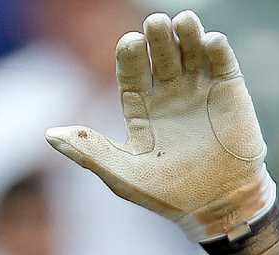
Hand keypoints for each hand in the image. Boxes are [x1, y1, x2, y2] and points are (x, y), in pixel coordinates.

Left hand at [46, 10, 276, 242]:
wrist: (219, 206)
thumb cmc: (168, 195)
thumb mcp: (124, 177)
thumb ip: (89, 152)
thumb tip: (49, 135)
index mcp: (140, 105)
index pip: (130, 67)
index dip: (130, 53)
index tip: (131, 43)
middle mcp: (168, 91)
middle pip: (159, 51)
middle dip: (157, 36)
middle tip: (156, 25)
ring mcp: (199, 87)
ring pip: (189, 48)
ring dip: (186, 31)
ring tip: (182, 23)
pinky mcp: (229, 90)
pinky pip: (221, 60)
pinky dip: (215, 45)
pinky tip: (210, 42)